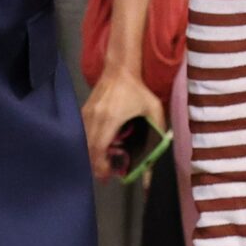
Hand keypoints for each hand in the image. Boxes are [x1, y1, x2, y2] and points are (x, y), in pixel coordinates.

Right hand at [82, 65, 165, 182]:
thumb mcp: (153, 108)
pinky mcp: (83, 112)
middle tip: (106, 175)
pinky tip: (98, 149)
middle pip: (88, 149)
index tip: (108, 175)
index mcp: (110, 118)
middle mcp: (94, 118)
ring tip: (103, 164)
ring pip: (83, 143)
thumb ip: (159, 130)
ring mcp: (86, 114)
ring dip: (91, 156)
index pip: (99, 148)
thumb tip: (162, 150)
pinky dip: (88, 145)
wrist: (119, 69)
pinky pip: (82, 134)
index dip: (101, 165)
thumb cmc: (138, 90)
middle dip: (95, 165)